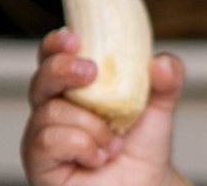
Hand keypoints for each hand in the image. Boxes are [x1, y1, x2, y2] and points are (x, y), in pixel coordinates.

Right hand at [22, 28, 190, 185]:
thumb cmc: (142, 147)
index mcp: (76, 88)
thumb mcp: (160, 107)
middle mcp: (54, 109)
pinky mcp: (39, 163)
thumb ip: (167, 80)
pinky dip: (81, 145)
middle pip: (41, 78)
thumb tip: (162, 63)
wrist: (144, 185)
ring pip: (50, 111)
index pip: (54, 57)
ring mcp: (43, 137)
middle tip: (92, 72)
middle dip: (62, 69)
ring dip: (90, 124)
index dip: (56, 44)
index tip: (74, 37)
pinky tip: (98, 157)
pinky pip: (48, 140)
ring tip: (112, 142)